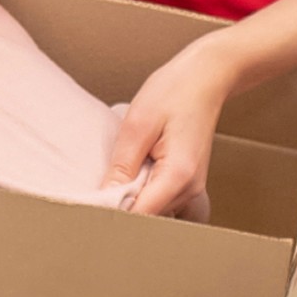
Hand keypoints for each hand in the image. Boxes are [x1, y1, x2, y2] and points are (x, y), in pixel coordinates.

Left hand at [107, 34, 248, 217]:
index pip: (141, 215)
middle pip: (149, 218)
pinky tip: (133, 177)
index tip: (91, 208)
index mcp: (178, 175)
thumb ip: (122, 166)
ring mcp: (192, 188)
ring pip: (155, 212)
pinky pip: (162, 200)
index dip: (114, 215)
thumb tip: (104, 199)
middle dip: (122, 210)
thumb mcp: (138, 124)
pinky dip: (144, 193)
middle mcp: (190, 188)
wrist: (205, 78)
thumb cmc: (174, 92)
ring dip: (133, 201)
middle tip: (97, 193)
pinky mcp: (188, 182)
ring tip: (117, 179)